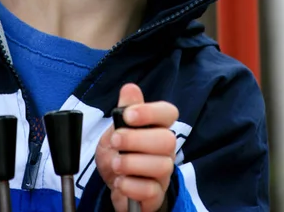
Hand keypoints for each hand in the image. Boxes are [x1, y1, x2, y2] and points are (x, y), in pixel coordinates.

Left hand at [95, 83, 178, 211]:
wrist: (115, 183)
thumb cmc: (119, 151)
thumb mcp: (116, 128)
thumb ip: (124, 109)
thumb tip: (130, 88)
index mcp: (158, 126)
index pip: (169, 113)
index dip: (151, 112)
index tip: (128, 115)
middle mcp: (166, 148)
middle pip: (168, 140)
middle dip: (137, 139)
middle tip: (116, 141)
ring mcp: (163, 172)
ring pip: (162, 166)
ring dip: (132, 163)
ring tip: (116, 164)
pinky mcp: (156, 194)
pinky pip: (151, 190)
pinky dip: (131, 186)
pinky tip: (120, 182)